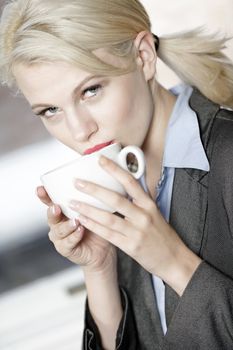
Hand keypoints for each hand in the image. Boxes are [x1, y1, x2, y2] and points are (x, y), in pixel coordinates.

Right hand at [36, 186, 115, 269]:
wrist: (104, 249)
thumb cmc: (98, 226)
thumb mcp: (95, 209)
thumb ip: (91, 198)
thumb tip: (97, 180)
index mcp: (63, 211)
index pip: (50, 201)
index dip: (44, 195)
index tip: (40, 189)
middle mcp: (58, 223)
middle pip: (51, 216)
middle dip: (52, 211)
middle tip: (56, 207)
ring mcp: (60, 237)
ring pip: (59, 230)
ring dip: (67, 225)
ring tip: (75, 221)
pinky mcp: (66, 249)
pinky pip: (68, 243)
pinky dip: (74, 236)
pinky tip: (80, 231)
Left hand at [70, 156, 201, 294]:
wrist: (174, 259)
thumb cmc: (162, 235)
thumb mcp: (154, 212)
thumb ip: (140, 199)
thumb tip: (126, 182)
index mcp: (149, 204)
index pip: (130, 182)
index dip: (115, 169)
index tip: (100, 160)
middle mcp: (143, 215)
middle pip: (116, 199)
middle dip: (94, 189)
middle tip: (78, 182)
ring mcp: (137, 231)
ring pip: (108, 217)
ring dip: (89, 209)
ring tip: (74, 202)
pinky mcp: (131, 246)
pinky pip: (108, 234)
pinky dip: (93, 226)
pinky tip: (82, 220)